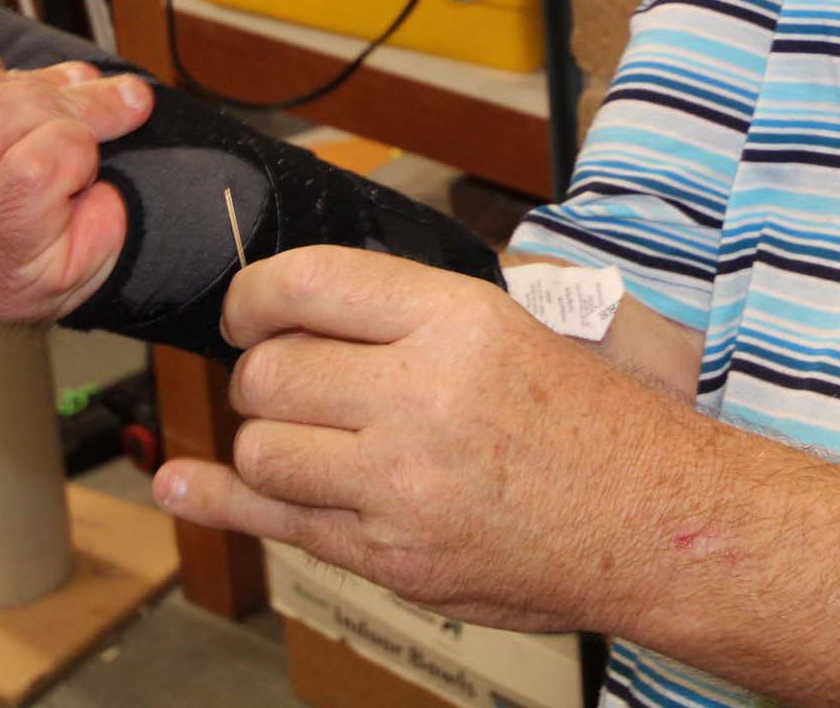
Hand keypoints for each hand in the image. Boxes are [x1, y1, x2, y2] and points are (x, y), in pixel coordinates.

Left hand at [155, 246, 708, 633]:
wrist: (653, 520)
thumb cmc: (596, 421)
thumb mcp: (521, 325)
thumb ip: (418, 314)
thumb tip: (310, 302)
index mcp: (459, 321)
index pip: (306, 284)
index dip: (253, 294)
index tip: (248, 308)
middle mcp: (423, 396)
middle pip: (270, 371)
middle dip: (265, 372)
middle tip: (292, 380)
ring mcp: (402, 485)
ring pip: (263, 447)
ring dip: (267, 438)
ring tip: (306, 436)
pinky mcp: (392, 556)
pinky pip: (276, 522)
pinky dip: (220, 498)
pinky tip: (186, 482)